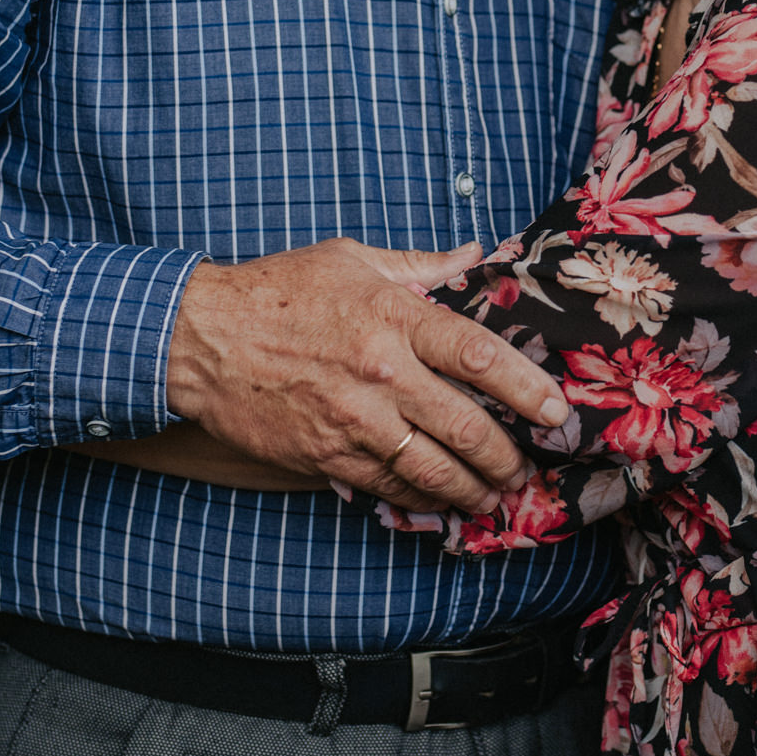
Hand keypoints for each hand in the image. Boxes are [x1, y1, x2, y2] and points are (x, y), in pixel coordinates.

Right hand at [164, 237, 565, 514]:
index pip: (477, 355)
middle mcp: (380, 372)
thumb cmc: (278, 290)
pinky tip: (443, 501)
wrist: (201, 336)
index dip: (526, 387)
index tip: (555, 409)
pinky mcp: (326, 455)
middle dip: (507, 454)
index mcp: (393, 315)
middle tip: (531, 465)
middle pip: (464, 424)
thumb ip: (422, 265)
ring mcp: (353, 419)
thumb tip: (476, 254)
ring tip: (498, 494)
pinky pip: (388, 486)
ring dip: (473, 487)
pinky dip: (422, 498)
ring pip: (431, 467)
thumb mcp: (352, 259)